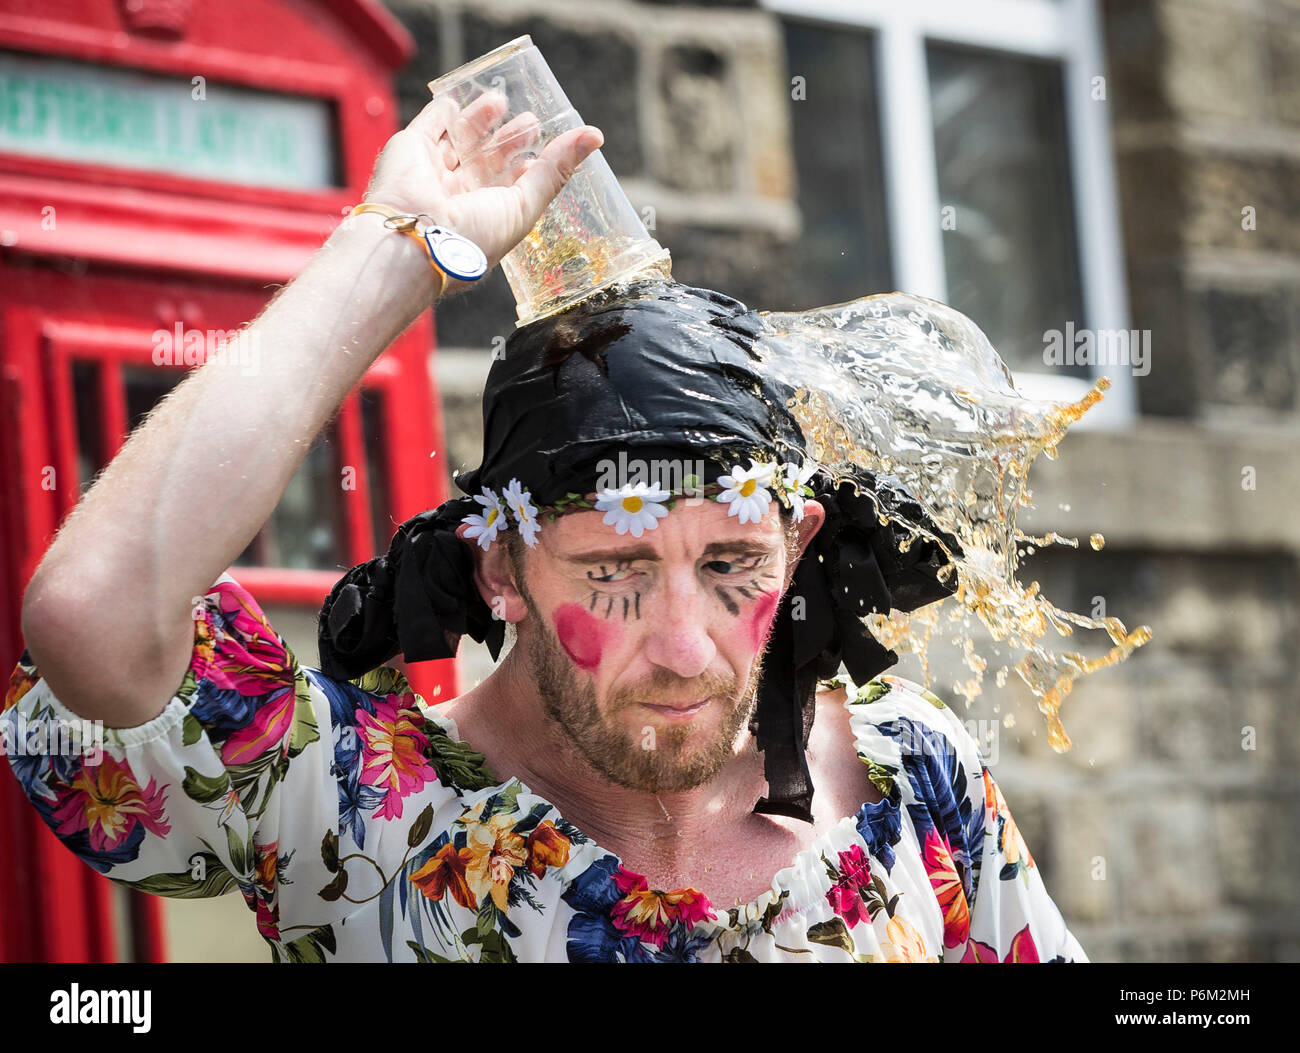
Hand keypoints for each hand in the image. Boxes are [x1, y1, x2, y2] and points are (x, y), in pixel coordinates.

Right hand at [362, 92, 603, 296]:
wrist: (417, 237)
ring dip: (479, 119)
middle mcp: (459, 197)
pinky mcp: (410, 151)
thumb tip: (594, 136)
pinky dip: (442, 111)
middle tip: (529, 121)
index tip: (544, 148)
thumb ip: (555, 169)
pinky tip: (456, 99)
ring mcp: (433, 174)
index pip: (510, 186)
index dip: (526, 167)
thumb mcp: (525, 205)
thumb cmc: (474, 236)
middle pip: (487, 160)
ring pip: (460, 140)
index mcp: (486, 217)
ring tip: (499, 101)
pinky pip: (428, 126)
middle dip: (507, 140)